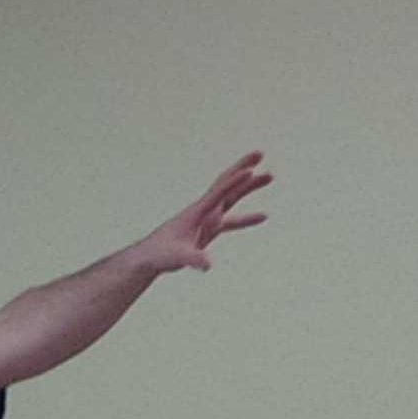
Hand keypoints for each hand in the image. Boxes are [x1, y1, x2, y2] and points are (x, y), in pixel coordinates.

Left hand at [133, 151, 272, 274]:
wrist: (147, 259)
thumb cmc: (158, 255)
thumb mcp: (177, 257)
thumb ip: (193, 259)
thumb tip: (207, 265)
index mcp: (197, 212)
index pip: (218, 192)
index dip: (234, 181)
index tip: (251, 169)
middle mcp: (203, 211)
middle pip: (226, 184)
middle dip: (242, 168)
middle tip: (260, 153)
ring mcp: (206, 220)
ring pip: (231, 198)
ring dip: (249, 187)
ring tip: (269, 175)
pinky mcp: (207, 231)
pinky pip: (231, 221)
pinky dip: (246, 218)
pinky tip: (263, 216)